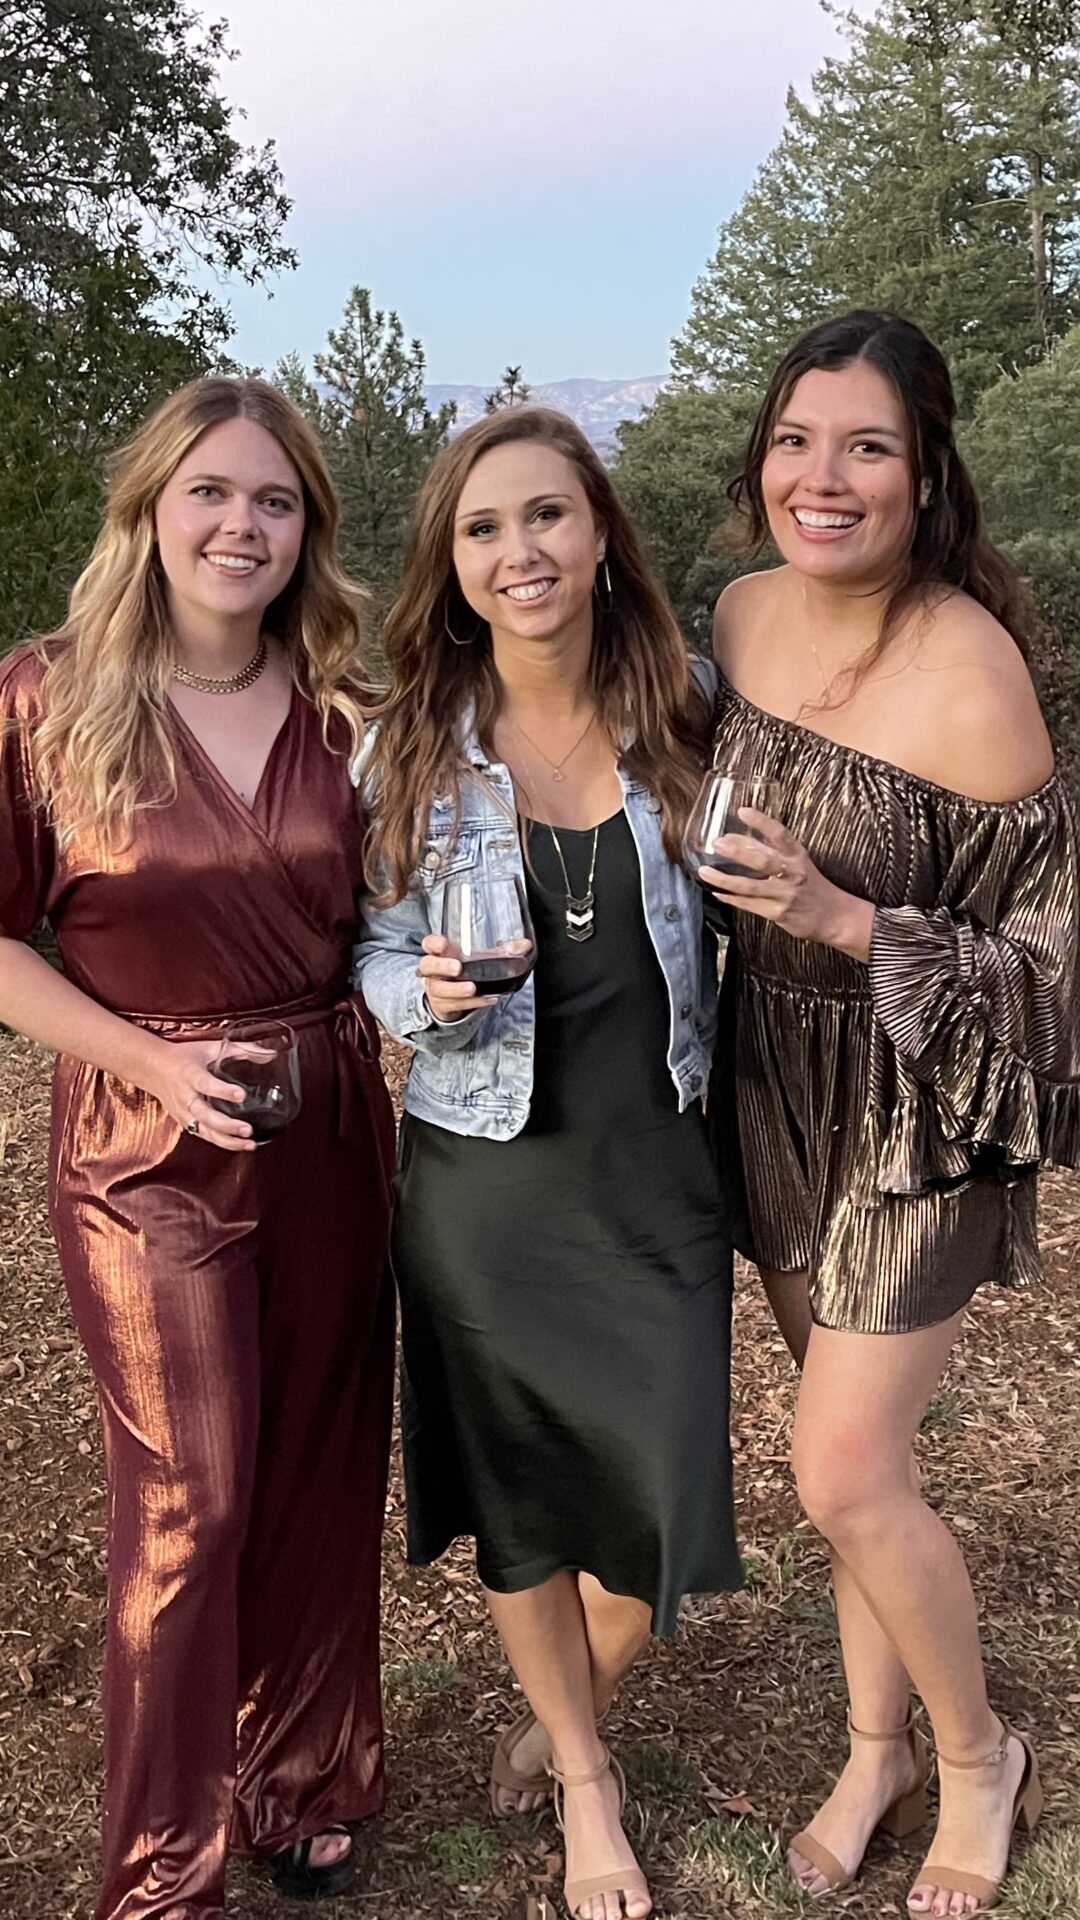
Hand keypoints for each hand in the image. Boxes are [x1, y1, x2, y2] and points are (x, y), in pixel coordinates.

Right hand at [142, 1036, 255, 1150]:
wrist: (153, 1068)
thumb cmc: (183, 1057)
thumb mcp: (210, 1048)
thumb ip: (239, 1050)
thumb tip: (270, 1054)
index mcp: (190, 1074)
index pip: (206, 1084)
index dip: (223, 1091)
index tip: (242, 1095)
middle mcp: (185, 1096)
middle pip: (204, 1115)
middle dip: (227, 1125)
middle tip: (248, 1129)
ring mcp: (182, 1112)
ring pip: (203, 1131)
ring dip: (226, 1140)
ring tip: (249, 1144)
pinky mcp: (183, 1122)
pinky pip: (202, 1135)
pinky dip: (220, 1142)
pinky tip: (238, 1145)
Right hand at [418, 933, 495, 1022]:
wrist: (454, 997)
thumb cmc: (466, 970)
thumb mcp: (481, 958)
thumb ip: (503, 950)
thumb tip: (525, 944)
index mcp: (440, 953)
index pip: (429, 943)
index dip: (434, 943)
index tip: (444, 945)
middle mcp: (433, 970)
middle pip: (428, 965)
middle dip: (442, 966)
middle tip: (458, 968)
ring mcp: (436, 988)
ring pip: (439, 989)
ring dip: (456, 989)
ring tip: (472, 988)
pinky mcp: (442, 1005)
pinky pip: (454, 1005)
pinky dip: (472, 1003)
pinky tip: (486, 999)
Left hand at [700, 808, 874, 959]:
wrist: (832, 916)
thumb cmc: (810, 885)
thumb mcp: (798, 862)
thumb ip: (772, 851)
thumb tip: (735, 839)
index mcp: (797, 856)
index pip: (780, 834)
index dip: (762, 822)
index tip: (743, 811)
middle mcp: (792, 874)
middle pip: (763, 860)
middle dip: (738, 851)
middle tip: (717, 843)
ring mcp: (785, 895)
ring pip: (750, 886)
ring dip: (724, 880)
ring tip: (705, 873)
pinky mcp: (778, 913)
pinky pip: (749, 905)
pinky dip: (731, 898)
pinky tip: (716, 892)